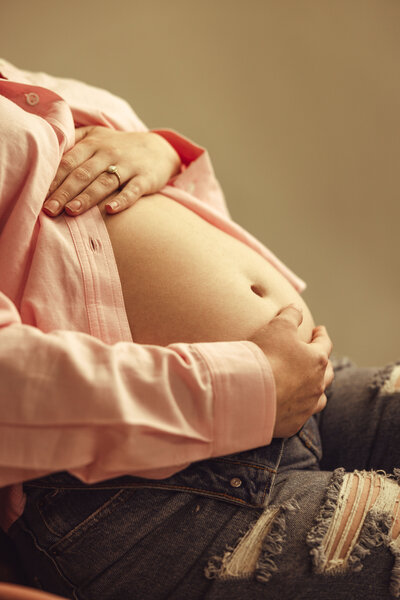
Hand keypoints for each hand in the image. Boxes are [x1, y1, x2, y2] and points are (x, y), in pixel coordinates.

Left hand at [42, 127, 180, 216]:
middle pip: (83, 174)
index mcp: (93, 143)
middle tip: (49, 210)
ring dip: (87, 197)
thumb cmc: (120, 146)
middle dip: (64, 192)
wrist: (160, 149)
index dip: (53, 178)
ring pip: (104, 182)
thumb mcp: (97, 135)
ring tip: (72, 211)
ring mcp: (128, 166)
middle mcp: (109, 153)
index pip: (69, 161)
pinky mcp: (145, 179)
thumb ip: (73, 140)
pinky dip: (122, 200)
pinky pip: (133, 190)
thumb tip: (44, 153)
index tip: (38, 195)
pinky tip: (111, 210)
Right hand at [249, 304, 333, 437]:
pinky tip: (291, 405)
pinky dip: (299, 408)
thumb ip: (290, 316)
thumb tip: (296, 308)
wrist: (248, 394)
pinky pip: (301, 415)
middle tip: (317, 357)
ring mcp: (306, 407)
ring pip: (319, 397)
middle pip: (327, 373)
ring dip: (316, 389)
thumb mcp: (278, 327)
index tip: (319, 330)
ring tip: (309, 384)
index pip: (324, 344)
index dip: (321, 335)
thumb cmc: (265, 357)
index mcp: (316, 360)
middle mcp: (316, 385)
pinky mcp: (292, 424)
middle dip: (323, 363)